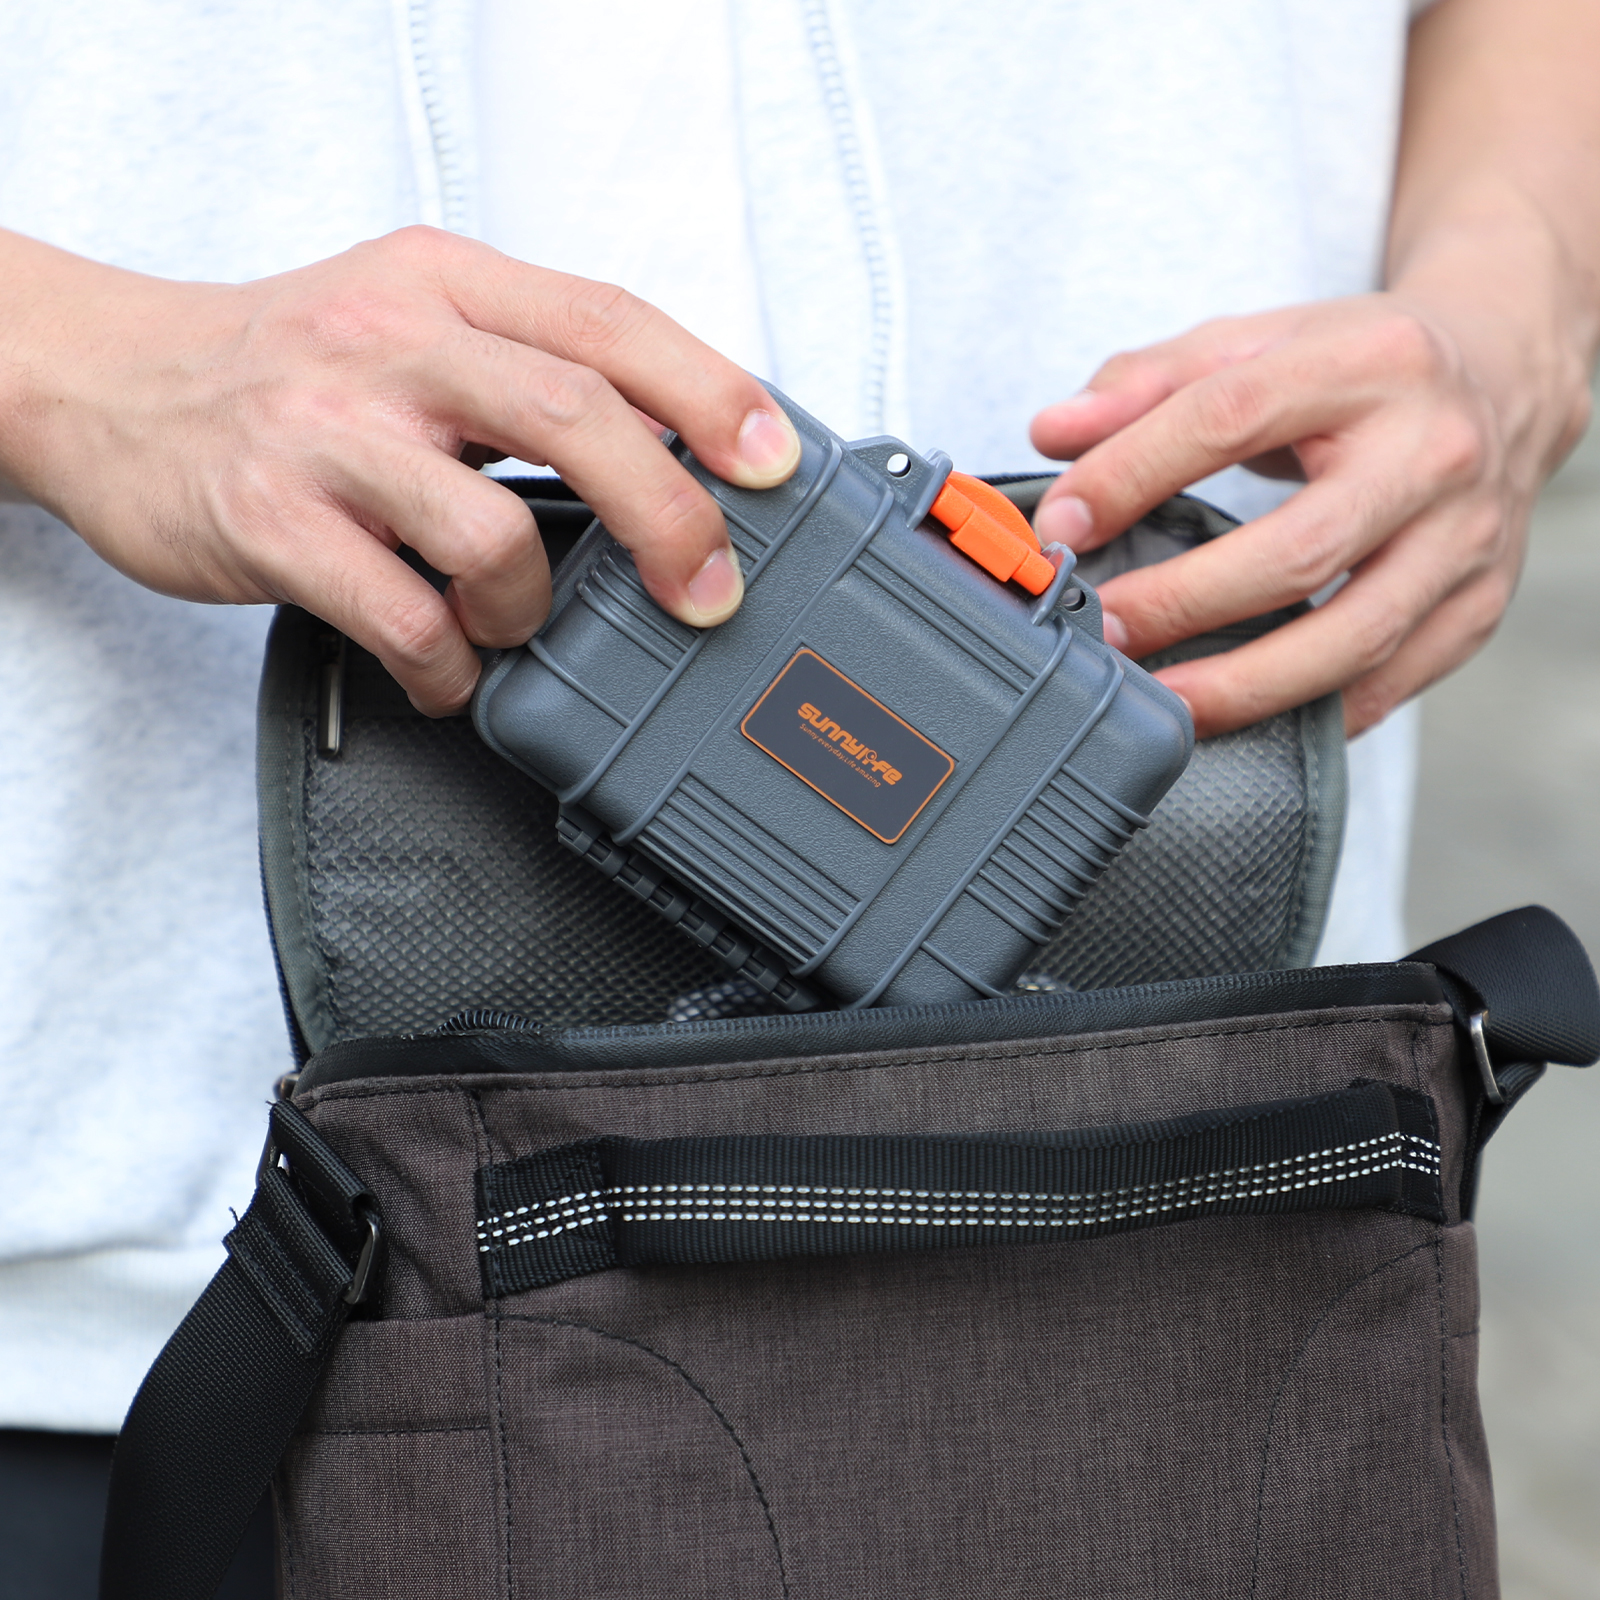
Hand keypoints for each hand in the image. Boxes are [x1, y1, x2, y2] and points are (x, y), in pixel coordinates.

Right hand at [0, 225, 800, 713]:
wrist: (107, 384)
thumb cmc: (286, 367)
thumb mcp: (410, 319)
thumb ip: (527, 366)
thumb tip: (674, 456)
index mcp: (445, 286)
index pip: (609, 323)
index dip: (711, 393)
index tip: (775, 463)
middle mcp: (392, 346)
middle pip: (575, 415)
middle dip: (668, 516)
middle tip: (704, 590)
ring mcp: (326, 432)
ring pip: (491, 531)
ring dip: (531, 606)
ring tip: (511, 622)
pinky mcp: (270, 522)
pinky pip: (401, 616)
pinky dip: (447, 664)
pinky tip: (445, 667)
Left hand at [1028, 291, 1587, 738]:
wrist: (1507, 376)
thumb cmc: (1358, 367)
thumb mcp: (1259, 343)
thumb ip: (1148, 381)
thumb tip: (1053, 433)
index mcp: (1370, 363)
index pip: (1231, 419)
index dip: (1132, 475)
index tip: (1063, 526)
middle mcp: (1433, 452)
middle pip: (1298, 551)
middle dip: (1182, 602)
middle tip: (1102, 630)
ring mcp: (1467, 540)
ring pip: (1351, 639)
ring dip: (1241, 685)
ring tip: (1159, 699)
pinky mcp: (1478, 608)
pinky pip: (1387, 688)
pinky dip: (1306, 715)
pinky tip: (1239, 720)